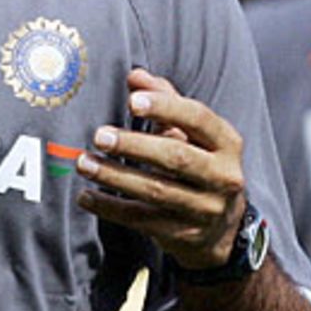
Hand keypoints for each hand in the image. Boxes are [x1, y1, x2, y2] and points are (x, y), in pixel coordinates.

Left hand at [75, 67, 245, 270]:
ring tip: (84, 163)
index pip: (198, 119)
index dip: (166, 107)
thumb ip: (167, 102)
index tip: (132, 100)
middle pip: (176, 157)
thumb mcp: (193, 134)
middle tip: (99, 136)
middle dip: (134, 145)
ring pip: (155, 191)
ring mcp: (205, 209)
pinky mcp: (182, 234)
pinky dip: (110, 207)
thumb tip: (135, 75)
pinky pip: (141, 219)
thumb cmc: (200, 166)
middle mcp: (223, 177)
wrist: (221, 229)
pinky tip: (86, 197)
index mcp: (227, 144)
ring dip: (114, 176)